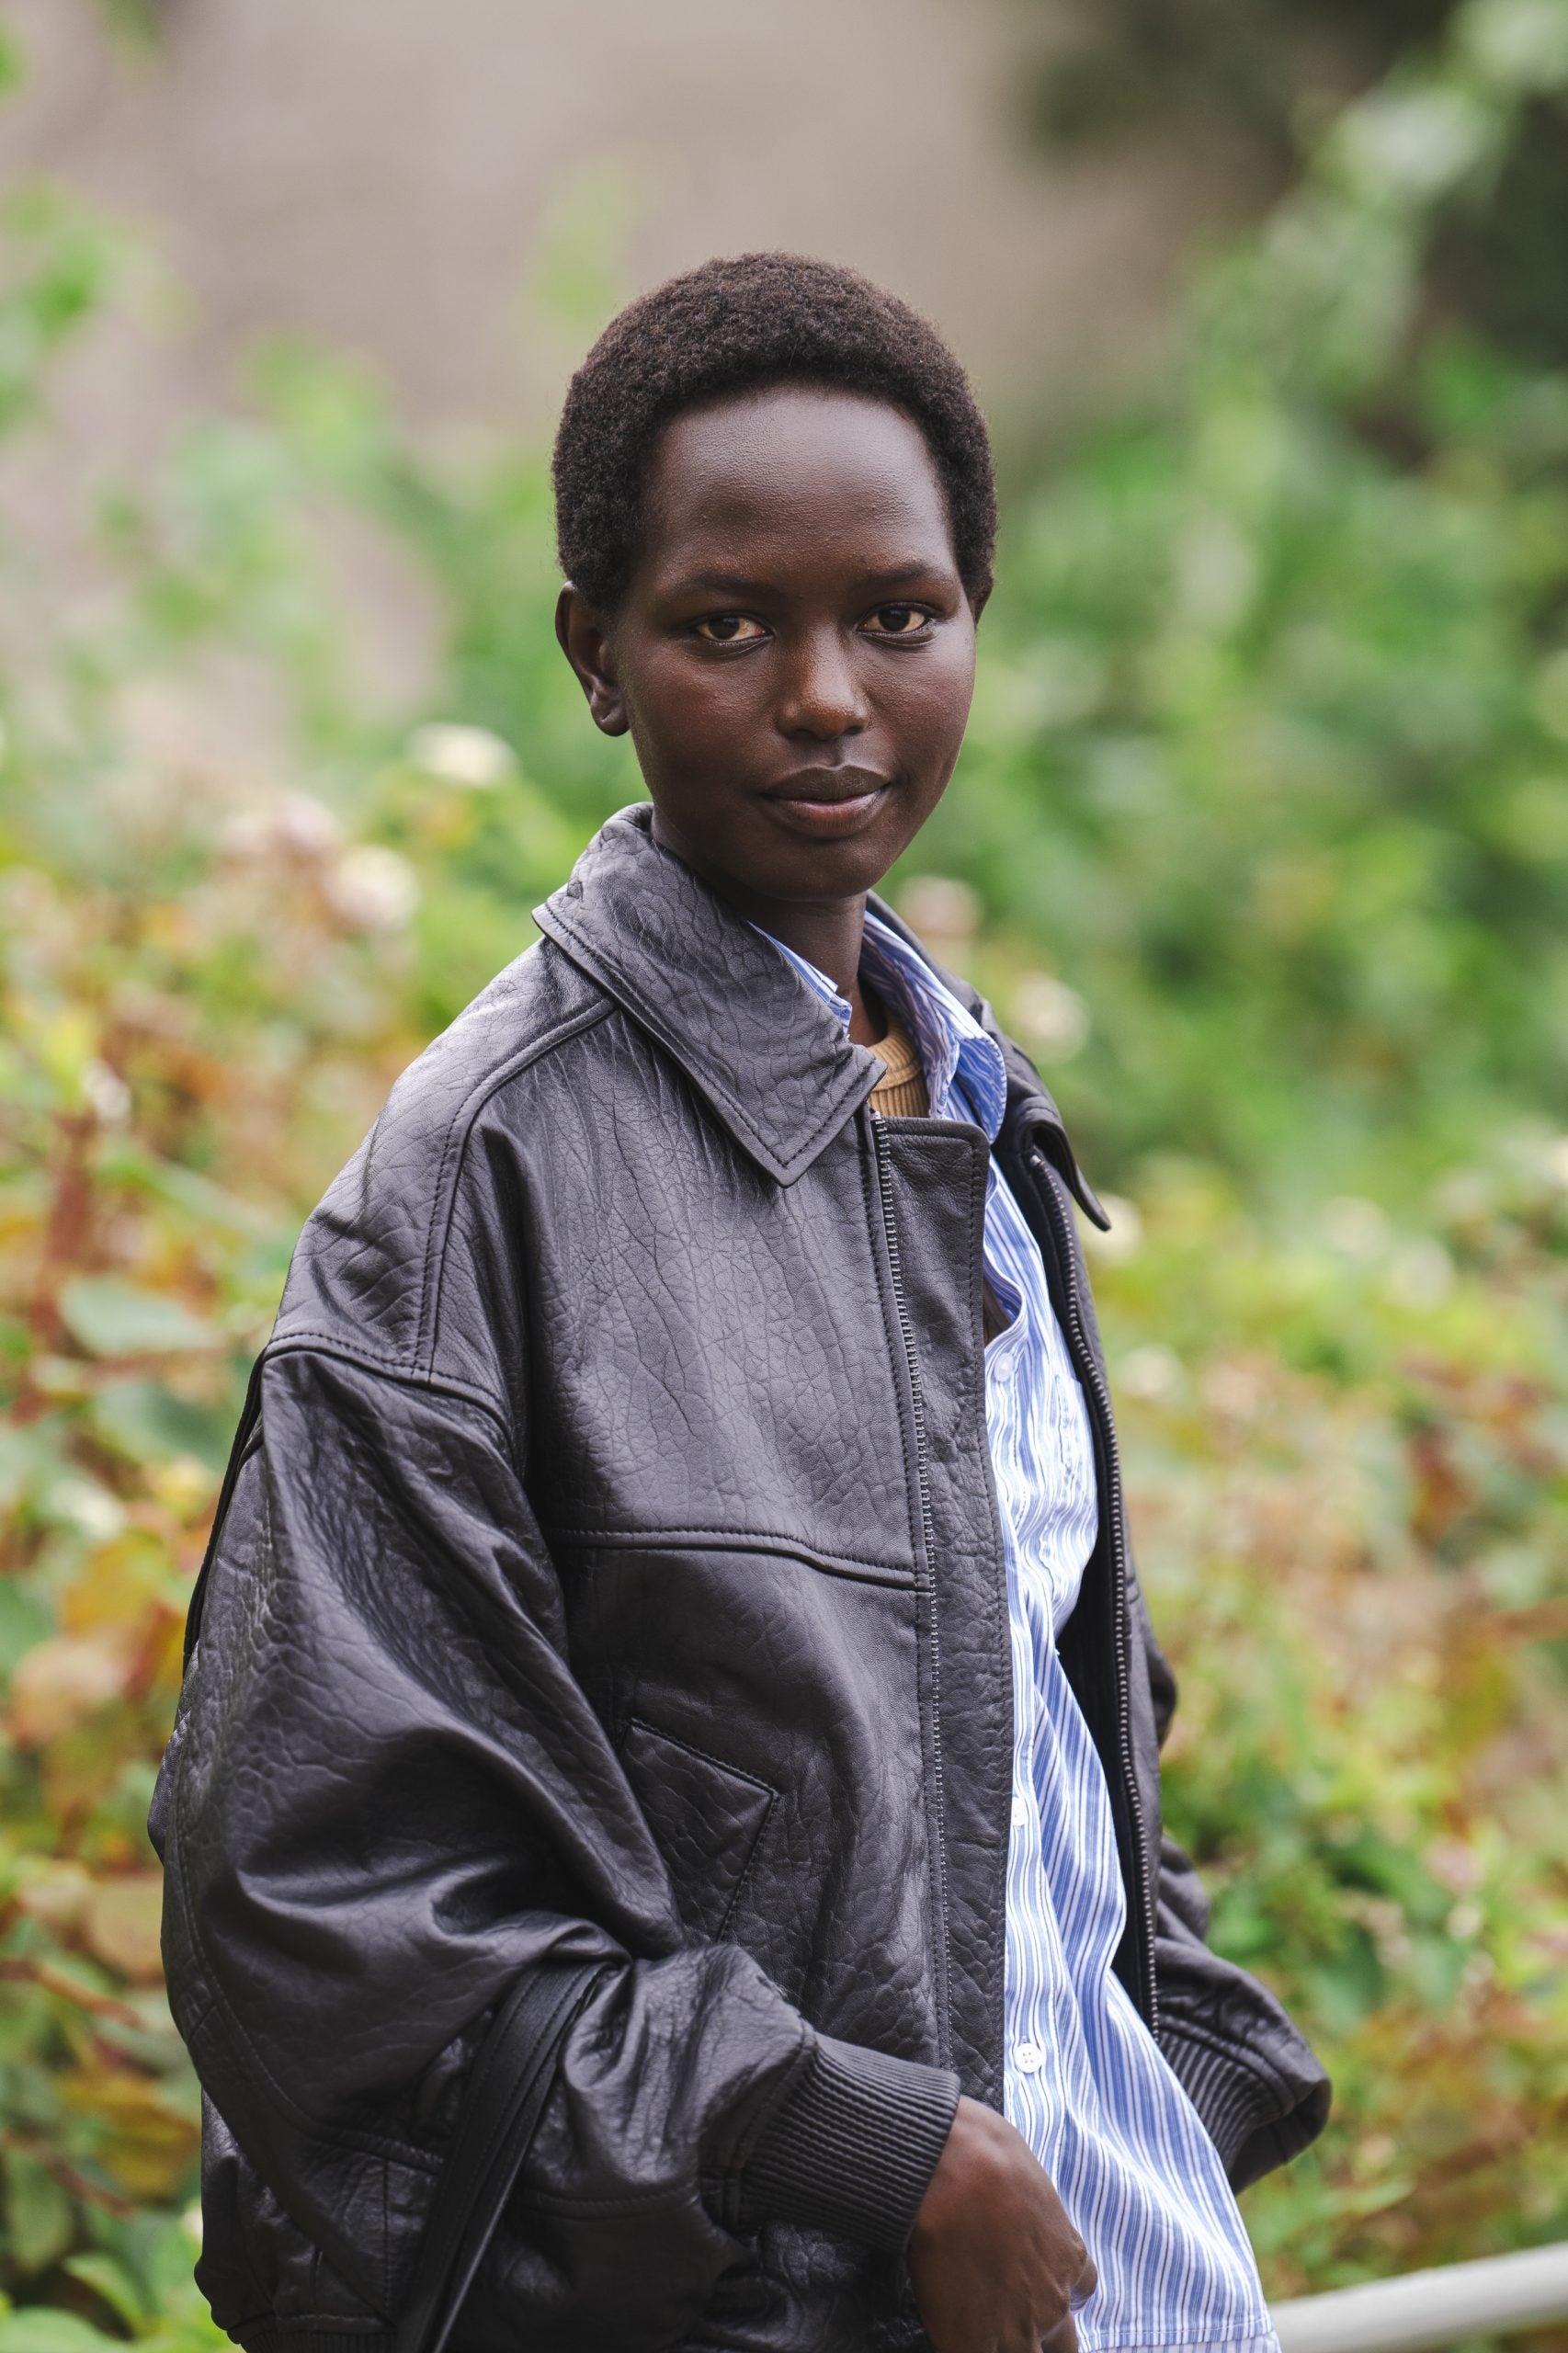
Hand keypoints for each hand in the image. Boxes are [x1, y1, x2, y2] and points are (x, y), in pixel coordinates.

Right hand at [907, 2095, 1096, 2352]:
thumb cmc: (986, 2152)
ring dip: (1009, 2347)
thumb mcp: (1030, 2174)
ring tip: (984, 2329)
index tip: (1038, 2283)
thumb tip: (1012, 2202)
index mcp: (1069, 2257)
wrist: (950, 2167)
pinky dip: (965, 2347)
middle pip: (1064, 2345)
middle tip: (1015, 2318)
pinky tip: (954, 2334)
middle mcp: (1051, 2302)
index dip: (1058, 2290)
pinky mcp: (972, 2342)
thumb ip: (1031, 2208)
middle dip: (1044, 2337)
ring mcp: (1016, 2329)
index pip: (1081, 2291)